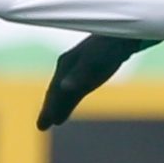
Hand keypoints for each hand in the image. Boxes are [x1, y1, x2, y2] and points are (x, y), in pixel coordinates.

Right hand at [38, 33, 153, 129]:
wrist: (121, 35)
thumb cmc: (106, 48)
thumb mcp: (92, 61)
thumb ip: (78, 75)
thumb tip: (64, 87)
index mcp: (65, 65)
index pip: (55, 91)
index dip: (49, 108)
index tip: (43, 124)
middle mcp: (67, 68)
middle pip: (56, 93)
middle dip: (49, 109)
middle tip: (42, 126)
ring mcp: (77, 70)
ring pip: (65, 93)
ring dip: (58, 107)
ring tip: (53, 122)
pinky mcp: (87, 72)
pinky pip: (74, 90)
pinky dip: (69, 101)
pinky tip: (67, 108)